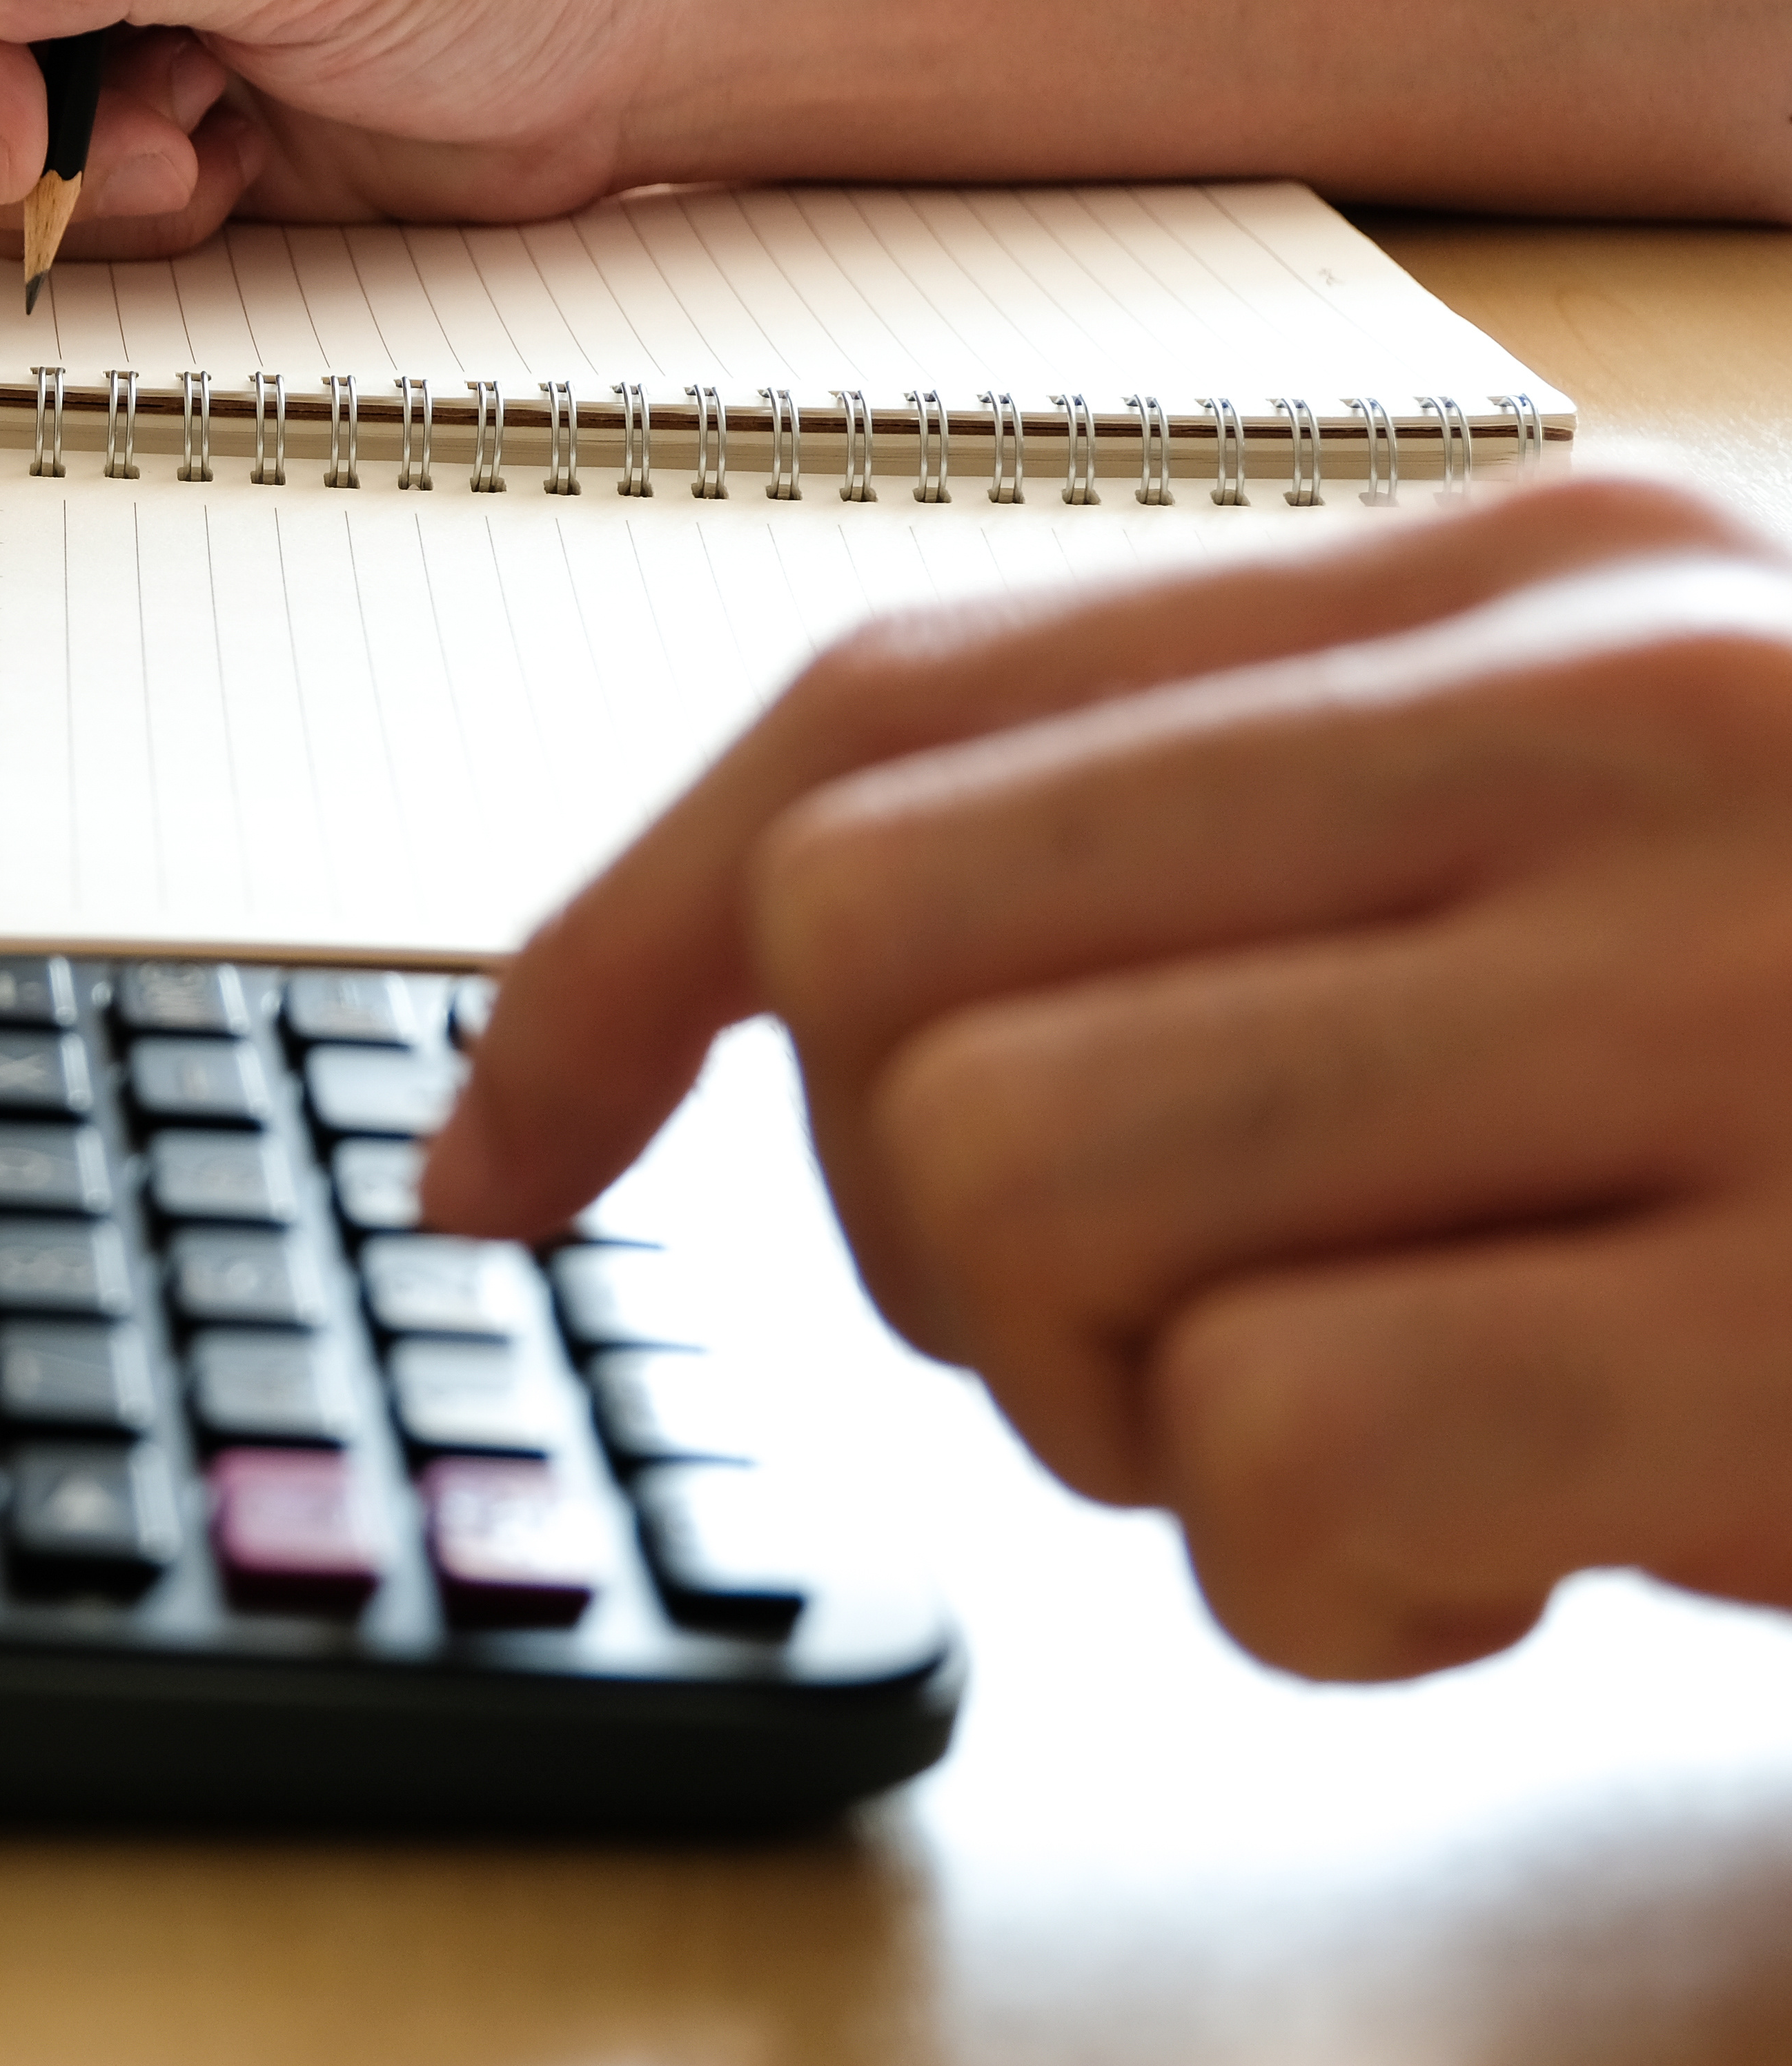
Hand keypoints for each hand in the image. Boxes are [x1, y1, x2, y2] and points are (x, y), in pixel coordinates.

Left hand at [422, 476, 1791, 1679]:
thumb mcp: (1626, 857)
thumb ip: (1248, 859)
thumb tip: (729, 1025)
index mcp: (1540, 575)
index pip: (885, 712)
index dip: (616, 961)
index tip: (493, 1161)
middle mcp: (1624, 710)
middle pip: (879, 946)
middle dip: (912, 1217)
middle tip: (1176, 1323)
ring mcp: (1730, 995)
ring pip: (1016, 1182)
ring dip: (1124, 1405)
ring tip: (1398, 1433)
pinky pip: (1282, 1447)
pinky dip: (1329, 1587)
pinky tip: (1523, 1561)